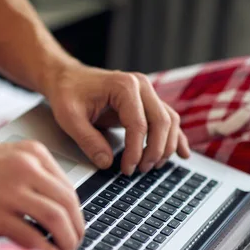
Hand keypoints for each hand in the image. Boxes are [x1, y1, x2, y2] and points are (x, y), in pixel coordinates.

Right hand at [0, 139, 84, 249]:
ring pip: (58, 222)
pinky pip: (34, 239)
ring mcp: (12, 191)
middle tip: (73, 246)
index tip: (73, 228)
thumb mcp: (3, 160)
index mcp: (32, 153)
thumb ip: (29, 179)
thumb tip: (51, 213)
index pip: (69, 188)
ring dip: (66, 244)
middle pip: (69, 205)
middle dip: (76, 231)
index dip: (75, 214)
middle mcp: (27, 169)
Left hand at [43, 63, 190, 174]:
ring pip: (169, 121)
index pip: (139, 125)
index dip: (135, 151)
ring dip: (166, 146)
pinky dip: (176, 137)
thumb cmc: (68, 94)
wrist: (67, 78)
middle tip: (140, 170)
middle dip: (154, 151)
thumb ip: (88, 141)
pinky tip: (182, 154)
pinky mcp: (147, 102)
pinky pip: (167, 119)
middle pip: (162, 122)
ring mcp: (147, 93)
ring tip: (151, 167)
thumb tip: (107, 163)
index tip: (127, 169)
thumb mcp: (70, 118)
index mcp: (124, 86)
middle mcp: (141, 86)